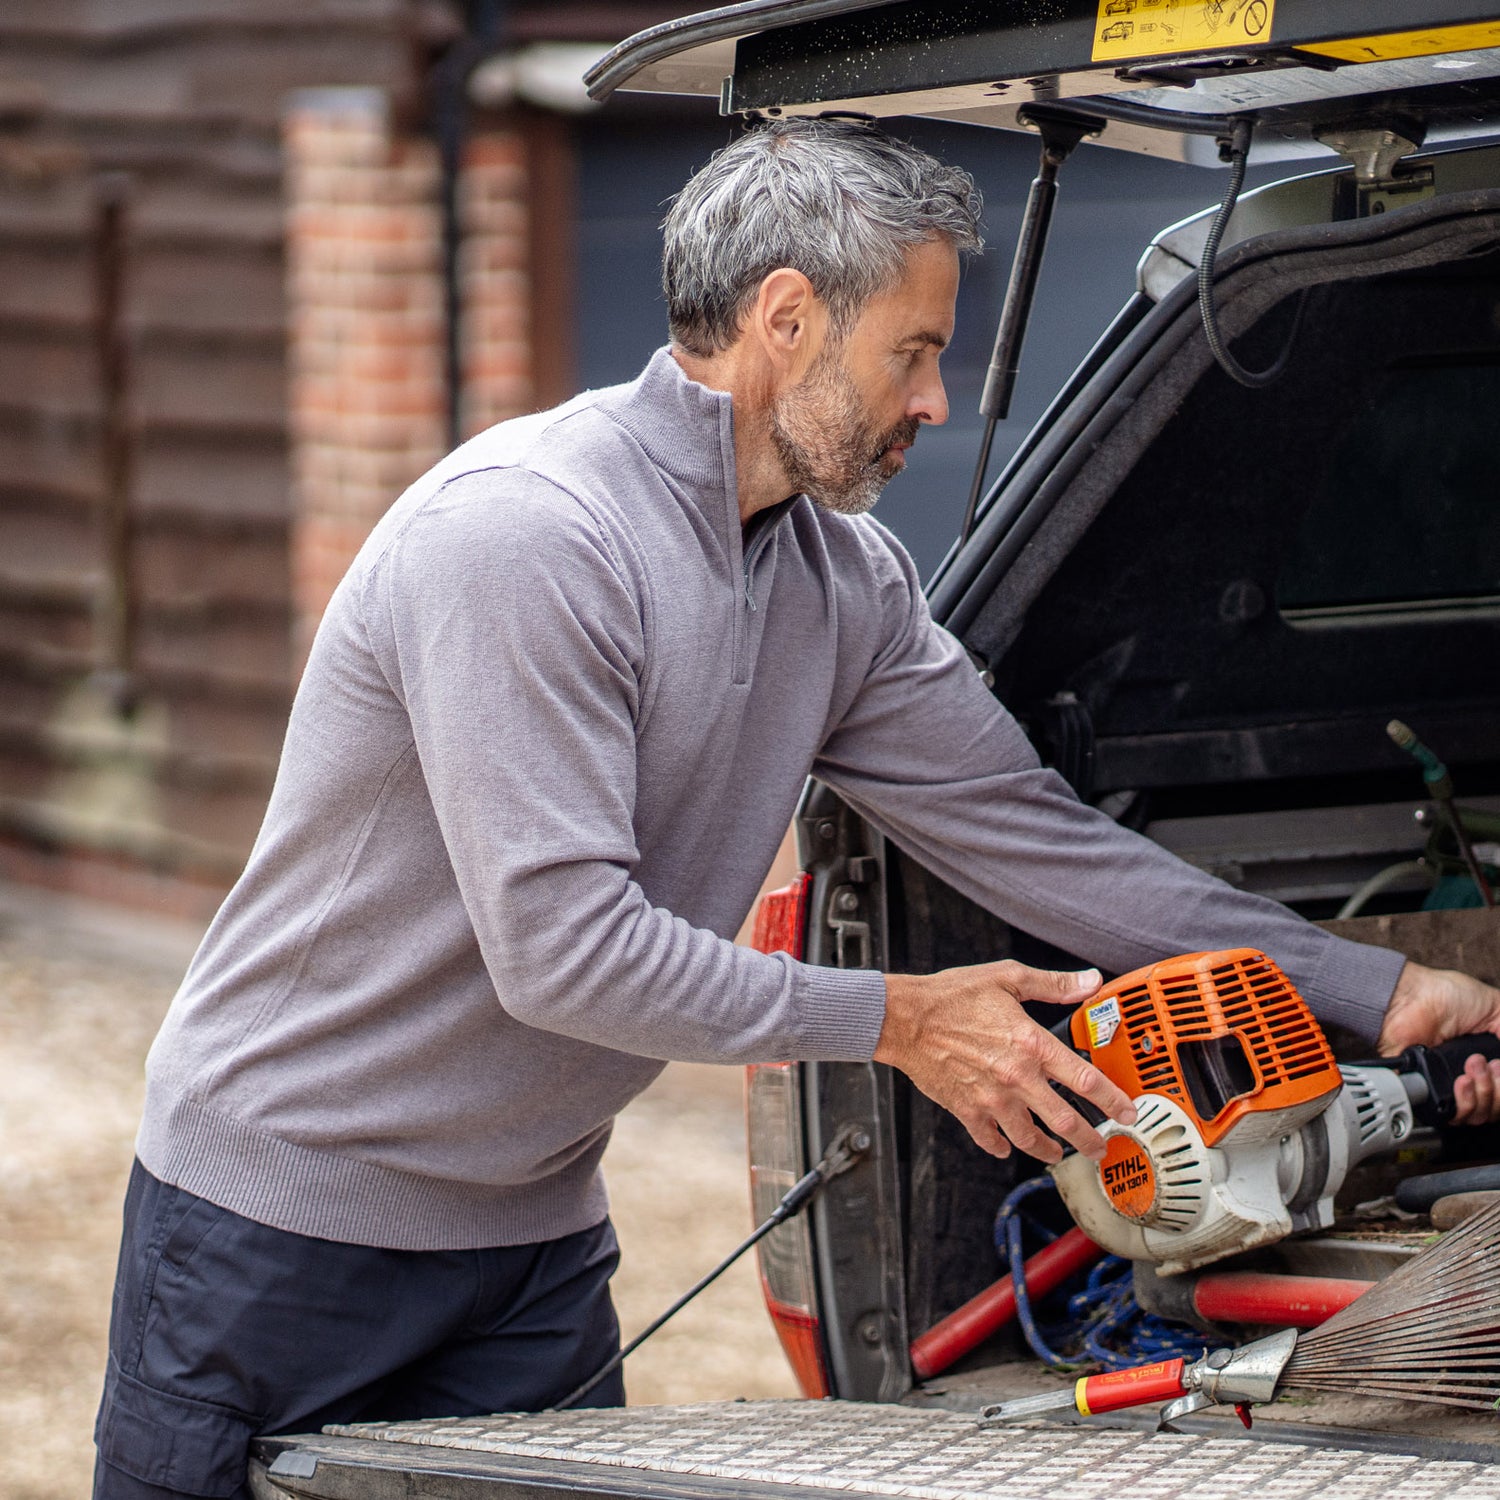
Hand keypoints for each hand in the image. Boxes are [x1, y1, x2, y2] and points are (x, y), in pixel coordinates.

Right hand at [876, 960, 1136, 1163]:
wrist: (904, 1019)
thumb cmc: (951, 996)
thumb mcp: (1007, 978)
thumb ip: (1053, 984)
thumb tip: (1091, 981)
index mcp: (1031, 1045)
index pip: (1085, 1081)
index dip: (1113, 1101)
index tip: (1128, 1113)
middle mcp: (1016, 1078)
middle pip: (1065, 1122)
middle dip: (1090, 1140)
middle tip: (1101, 1148)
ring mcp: (991, 1099)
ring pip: (1030, 1139)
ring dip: (1050, 1150)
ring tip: (1059, 1153)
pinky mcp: (967, 1110)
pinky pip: (990, 1140)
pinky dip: (1002, 1147)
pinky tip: (1007, 1147)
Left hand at [1378, 960, 1499, 1124]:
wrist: (1410, 998)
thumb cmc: (1441, 994)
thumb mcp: (1493, 1005)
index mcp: (1483, 1058)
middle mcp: (1468, 1074)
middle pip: (1496, 1106)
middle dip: (1499, 1089)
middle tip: (1490, 1066)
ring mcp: (1448, 1085)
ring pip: (1480, 1115)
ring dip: (1485, 1092)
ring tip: (1472, 1066)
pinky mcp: (1429, 1090)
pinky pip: (1452, 1115)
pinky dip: (1465, 1102)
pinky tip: (1462, 1081)